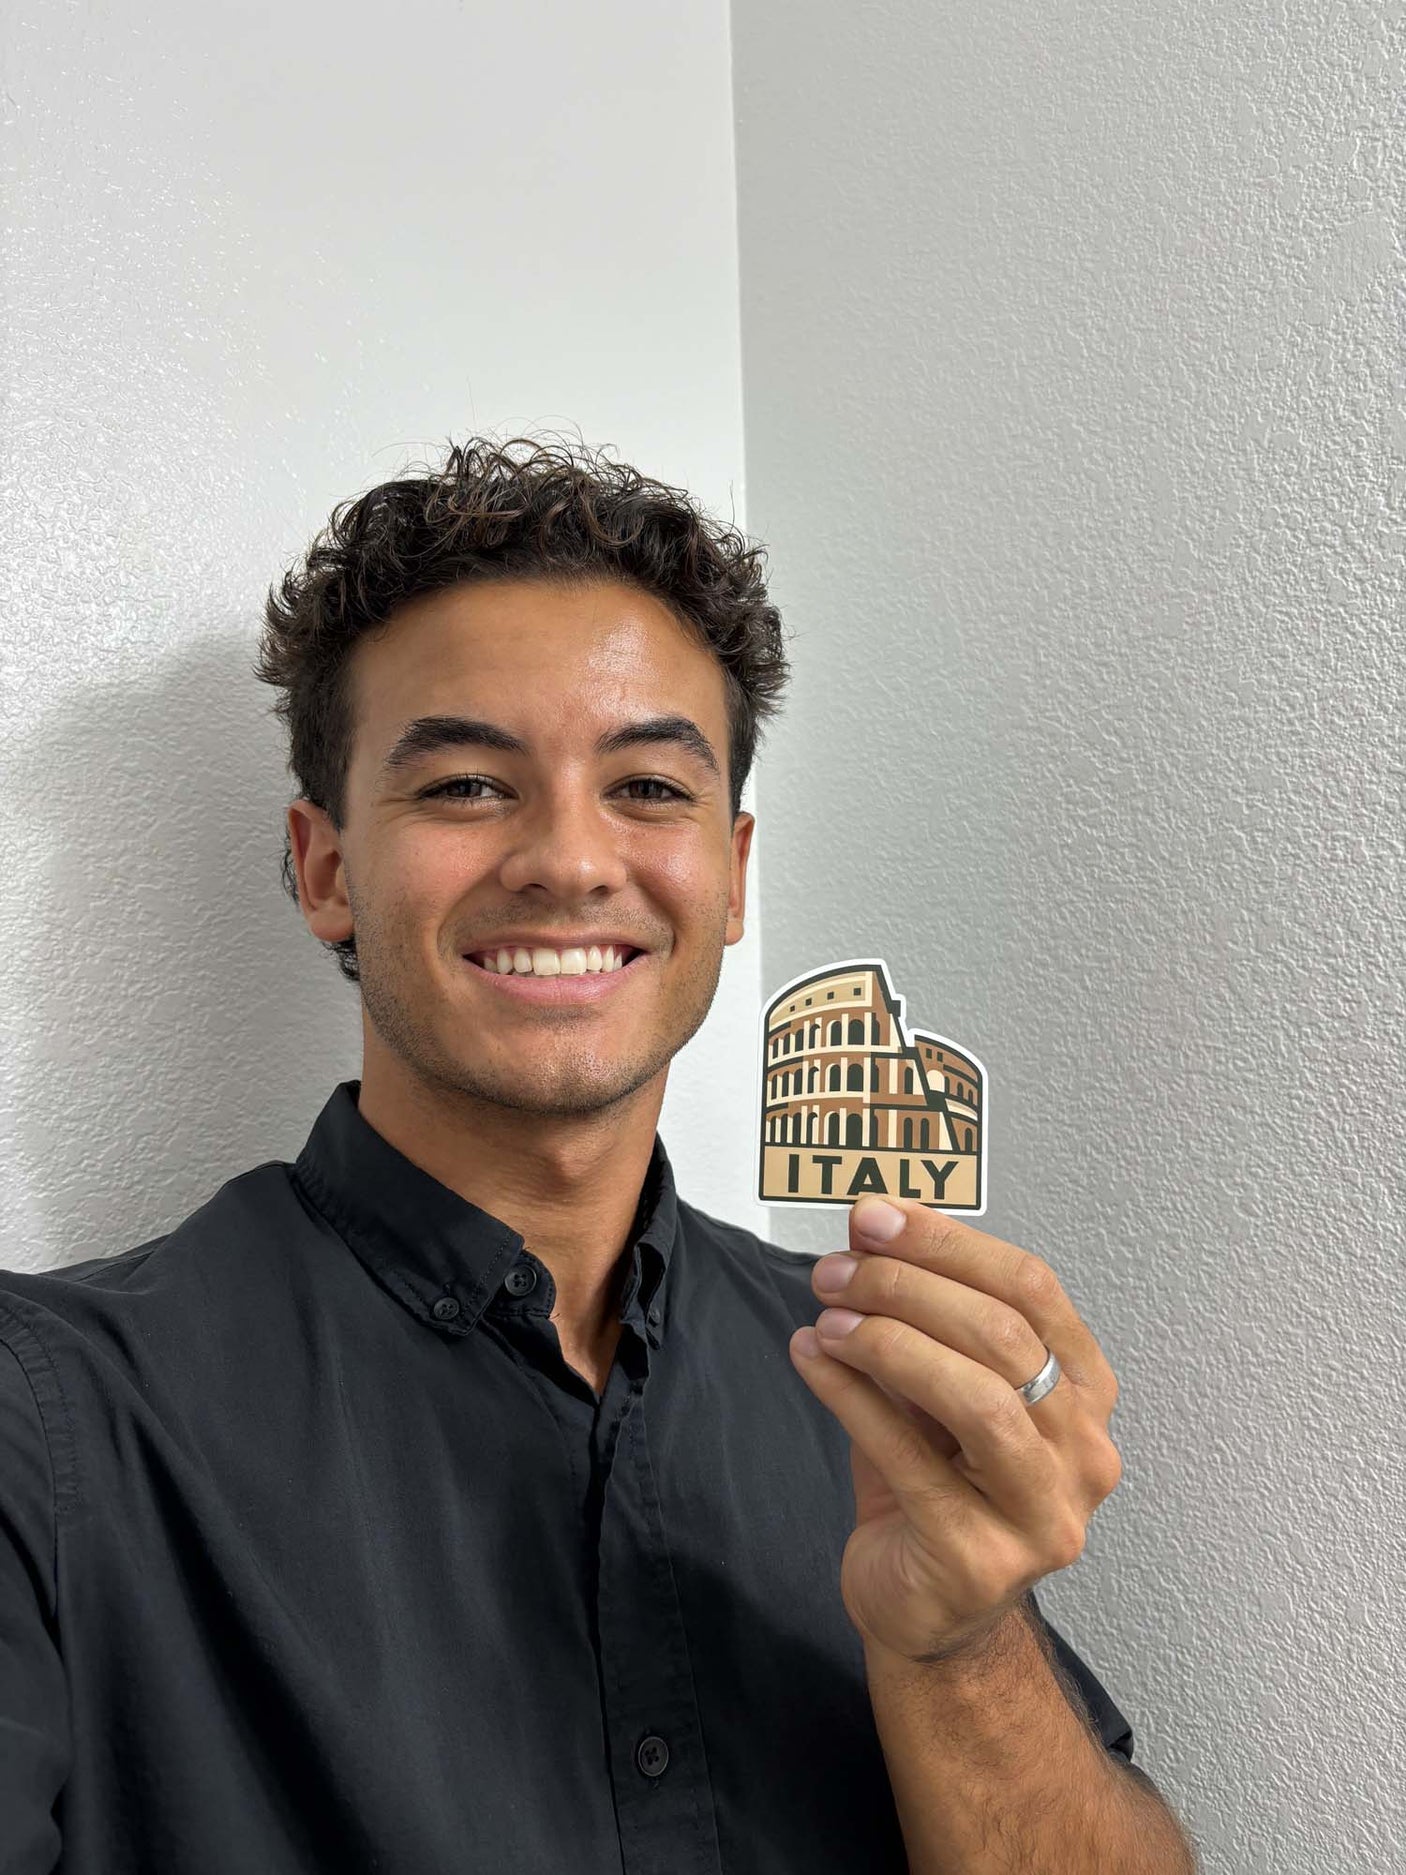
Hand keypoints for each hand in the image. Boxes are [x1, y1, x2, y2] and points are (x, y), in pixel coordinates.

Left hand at [790, 1196, 1122, 1665]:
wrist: (928, 1612)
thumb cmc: (937, 1486)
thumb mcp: (939, 1389)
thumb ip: (921, 1317)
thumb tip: (871, 1228)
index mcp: (1084, 1394)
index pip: (1031, 1289)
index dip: (949, 1243)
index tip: (876, 1217)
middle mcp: (1084, 1454)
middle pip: (1002, 1337)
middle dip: (906, 1288)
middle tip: (835, 1269)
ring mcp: (1041, 1514)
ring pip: (975, 1399)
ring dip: (888, 1341)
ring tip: (827, 1316)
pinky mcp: (980, 1559)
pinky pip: (909, 1459)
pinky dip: (851, 1397)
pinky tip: (811, 1358)